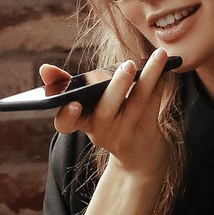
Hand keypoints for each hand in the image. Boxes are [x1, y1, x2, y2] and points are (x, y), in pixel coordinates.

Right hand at [40, 47, 175, 187]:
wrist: (138, 159)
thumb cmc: (106, 121)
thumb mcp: (84, 108)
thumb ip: (65, 86)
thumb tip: (45, 69)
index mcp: (81, 123)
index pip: (65, 123)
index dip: (67, 116)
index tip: (73, 104)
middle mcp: (102, 131)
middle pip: (107, 111)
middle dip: (117, 87)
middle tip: (127, 66)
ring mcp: (126, 133)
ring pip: (138, 102)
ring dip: (149, 76)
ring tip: (158, 55)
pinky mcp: (148, 132)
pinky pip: (155, 103)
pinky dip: (161, 82)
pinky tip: (168, 65)